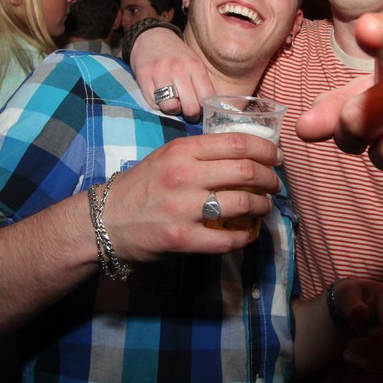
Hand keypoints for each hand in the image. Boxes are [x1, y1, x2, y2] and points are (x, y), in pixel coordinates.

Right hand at [100, 132, 281, 261]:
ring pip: (243, 203)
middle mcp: (185, 176)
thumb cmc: (140, 187)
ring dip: (263, 206)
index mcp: (183, 151)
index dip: (266, 149)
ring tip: (265, 207)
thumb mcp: (167, 157)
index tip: (277, 157)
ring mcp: (184, 208)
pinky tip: (249, 233)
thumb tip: (243, 155)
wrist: (104, 220)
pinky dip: (246, 237)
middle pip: (246, 171)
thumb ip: (200, 154)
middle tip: (276, 184)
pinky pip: (227, 239)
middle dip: (270, 178)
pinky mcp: (183, 238)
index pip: (238, 143)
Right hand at [129, 27, 213, 119]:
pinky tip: (159, 95)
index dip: (205, 110)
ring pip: (170, 107)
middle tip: (187, 111)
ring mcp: (160, 73)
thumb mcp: (194, 63)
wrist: (151, 37)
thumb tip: (210, 110)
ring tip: (173, 102)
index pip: (206, 98)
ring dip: (172, 109)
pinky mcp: (143, 78)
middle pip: (190, 107)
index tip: (202, 111)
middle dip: (190, 115)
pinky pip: (153, 104)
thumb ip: (201, 84)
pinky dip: (158, 104)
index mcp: (195, 66)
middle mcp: (179, 69)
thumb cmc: (177, 55)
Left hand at [332, 277, 382, 370]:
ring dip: (371, 364)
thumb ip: (350, 303)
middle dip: (369, 357)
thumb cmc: (349, 298)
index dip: (372, 345)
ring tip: (351, 356)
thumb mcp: (343, 294)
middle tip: (347, 352)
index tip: (352, 345)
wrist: (356, 302)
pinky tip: (362, 358)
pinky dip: (377, 365)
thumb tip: (363, 314)